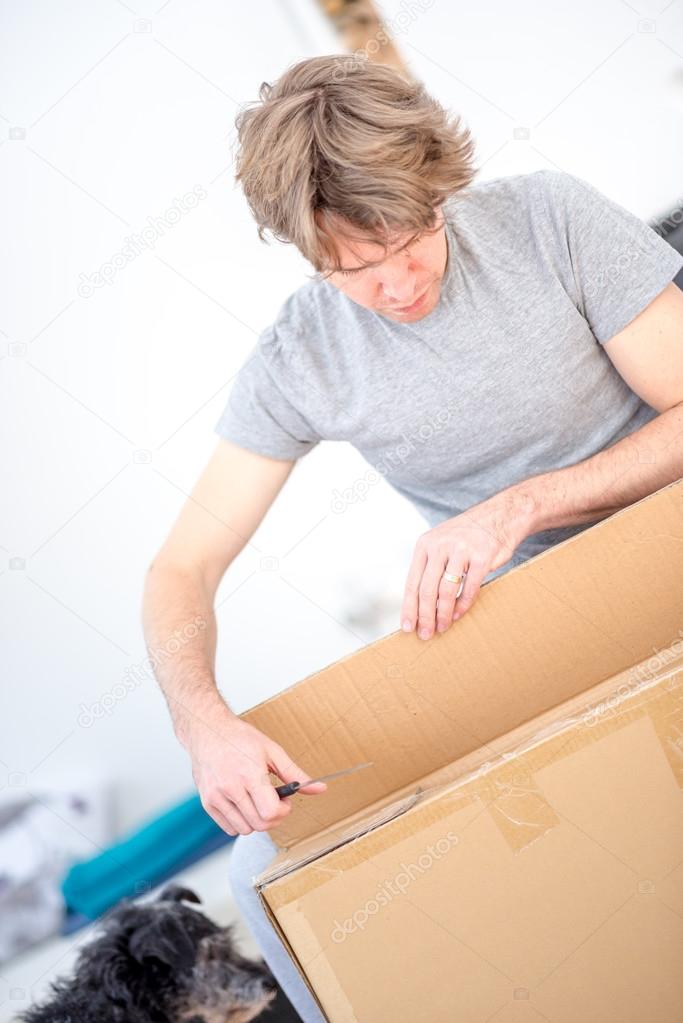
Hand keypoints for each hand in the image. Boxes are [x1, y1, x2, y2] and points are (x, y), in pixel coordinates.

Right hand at [185, 708, 326, 835]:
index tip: (284, 801)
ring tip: (256, 800)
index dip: (283, 811)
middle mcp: (230, 788)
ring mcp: (216, 797)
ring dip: (256, 820)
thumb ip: (296, 774)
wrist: (207, 731)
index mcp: (250, 774)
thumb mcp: (272, 751)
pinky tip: (243, 803)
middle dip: (273, 817)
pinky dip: (240, 822)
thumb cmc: (240, 738)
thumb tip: (320, 789)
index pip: (270, 813)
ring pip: (244, 830)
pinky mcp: (207, 803)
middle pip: (260, 824)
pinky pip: (229, 828)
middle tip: (273, 800)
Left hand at [400, 488, 534, 638]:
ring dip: (443, 614)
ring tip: (442, 628)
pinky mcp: (482, 558)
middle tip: (425, 634)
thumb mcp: (441, 542)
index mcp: (425, 545)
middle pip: (426, 589)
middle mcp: (440, 546)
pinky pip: (469, 588)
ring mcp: (461, 551)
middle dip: (424, 616)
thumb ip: (430, 567)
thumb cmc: (467, 536)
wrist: (500, 515)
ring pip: (446, 591)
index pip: (412, 582)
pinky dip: (462, 605)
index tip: (406, 627)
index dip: (409, 607)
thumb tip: (419, 603)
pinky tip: (458, 615)